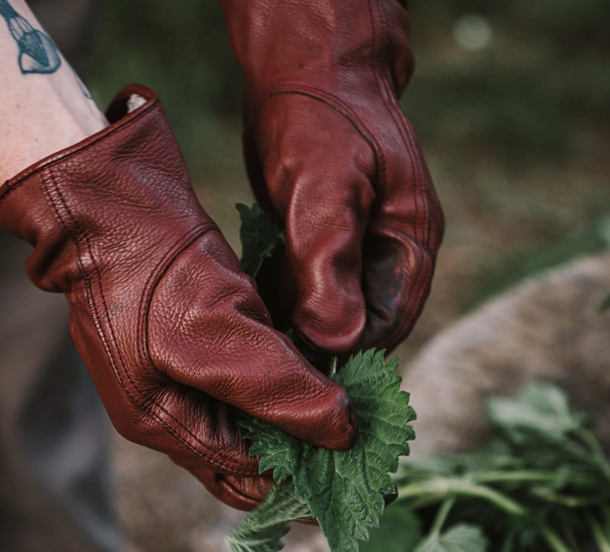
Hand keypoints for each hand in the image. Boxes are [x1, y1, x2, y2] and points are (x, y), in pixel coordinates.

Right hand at [0, 85, 356, 510]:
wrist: (115, 204)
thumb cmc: (156, 270)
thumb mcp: (218, 334)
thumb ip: (278, 387)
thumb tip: (341, 432)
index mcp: (165, 424)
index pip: (246, 478)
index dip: (300, 471)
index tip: (353, 451)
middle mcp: (171, 409)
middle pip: (249, 454)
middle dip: (300, 444)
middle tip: (354, 425)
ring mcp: (180, 375)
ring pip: (251, 414)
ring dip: (294, 407)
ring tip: (343, 393)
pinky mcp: (194, 342)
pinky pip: (246, 379)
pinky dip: (280, 377)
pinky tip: (313, 362)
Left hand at [221, 0, 443, 357]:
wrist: (303, 72)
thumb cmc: (319, 119)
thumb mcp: (324, 187)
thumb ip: (331, 262)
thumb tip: (335, 339)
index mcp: (408, 246)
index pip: (384, 325)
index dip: (343, 353)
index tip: (297, 372)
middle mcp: (388, 254)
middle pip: (358, 325)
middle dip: (316, 344)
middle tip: (267, 362)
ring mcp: (357, 249)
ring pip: (330, 310)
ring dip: (295, 325)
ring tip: (253, 338)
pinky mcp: (326, 242)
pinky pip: (308, 288)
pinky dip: (282, 300)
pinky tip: (251, 304)